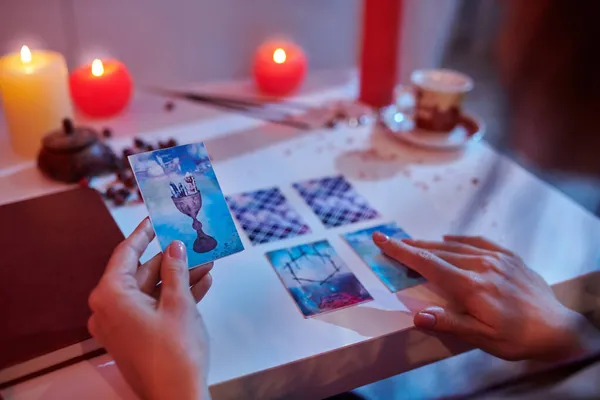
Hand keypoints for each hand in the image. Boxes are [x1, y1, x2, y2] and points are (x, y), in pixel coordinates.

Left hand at [88, 218, 212, 399]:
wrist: (176, 396)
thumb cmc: (174, 352)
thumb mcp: (179, 303)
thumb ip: (176, 269)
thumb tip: (174, 247)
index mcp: (111, 295)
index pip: (126, 253)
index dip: (144, 233)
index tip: (156, 218)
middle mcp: (109, 308)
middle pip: (141, 273)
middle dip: (171, 259)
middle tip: (191, 243)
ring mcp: (120, 324)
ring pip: (151, 291)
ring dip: (178, 278)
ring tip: (206, 263)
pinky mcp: (133, 336)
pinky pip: (152, 308)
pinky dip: (174, 297)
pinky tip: (201, 284)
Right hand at [373, 233, 599, 361]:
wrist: (559, 329)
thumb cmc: (519, 338)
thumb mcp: (483, 338)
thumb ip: (450, 323)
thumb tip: (418, 316)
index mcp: (471, 286)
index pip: (428, 264)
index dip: (402, 252)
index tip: (382, 241)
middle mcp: (482, 266)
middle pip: (437, 251)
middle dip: (410, 245)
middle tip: (389, 240)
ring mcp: (497, 259)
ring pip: (455, 245)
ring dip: (430, 243)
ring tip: (412, 243)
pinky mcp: (510, 258)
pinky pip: (479, 241)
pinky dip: (460, 239)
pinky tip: (450, 238)